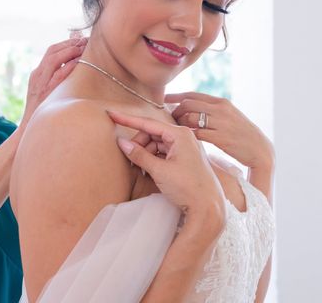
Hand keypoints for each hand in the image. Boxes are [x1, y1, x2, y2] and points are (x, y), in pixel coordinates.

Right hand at [19, 37, 86, 128]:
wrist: (29, 127)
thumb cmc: (43, 110)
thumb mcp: (46, 91)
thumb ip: (56, 77)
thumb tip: (72, 63)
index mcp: (37, 73)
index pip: (51, 50)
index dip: (66, 43)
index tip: (81, 39)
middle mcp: (37, 75)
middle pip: (52, 51)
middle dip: (70, 43)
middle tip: (86, 40)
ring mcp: (40, 83)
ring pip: (54, 59)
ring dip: (70, 51)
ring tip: (84, 47)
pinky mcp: (46, 92)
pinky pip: (58, 75)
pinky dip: (68, 66)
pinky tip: (79, 62)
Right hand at [108, 110, 224, 224]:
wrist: (208, 207)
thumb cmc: (188, 187)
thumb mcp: (159, 171)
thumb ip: (139, 155)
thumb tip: (122, 142)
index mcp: (180, 134)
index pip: (148, 123)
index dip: (128, 119)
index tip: (112, 114)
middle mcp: (183, 136)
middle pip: (151, 134)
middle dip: (138, 144)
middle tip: (129, 159)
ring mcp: (184, 147)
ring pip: (156, 144)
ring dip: (145, 154)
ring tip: (139, 168)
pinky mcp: (184, 158)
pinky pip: (162, 152)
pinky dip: (152, 159)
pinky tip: (148, 170)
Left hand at [165, 92, 274, 170]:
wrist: (259, 150)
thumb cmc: (241, 133)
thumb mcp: (229, 115)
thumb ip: (212, 110)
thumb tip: (190, 106)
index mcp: (221, 102)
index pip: (192, 95)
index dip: (175, 96)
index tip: (164, 99)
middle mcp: (221, 110)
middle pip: (188, 104)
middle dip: (175, 111)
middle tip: (169, 119)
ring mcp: (220, 123)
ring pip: (190, 118)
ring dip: (179, 123)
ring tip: (175, 129)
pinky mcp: (220, 138)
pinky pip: (196, 133)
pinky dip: (187, 134)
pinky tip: (183, 138)